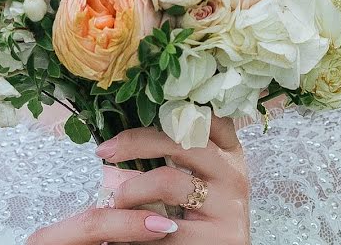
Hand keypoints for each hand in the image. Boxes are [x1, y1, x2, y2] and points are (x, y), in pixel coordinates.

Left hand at [110, 114, 250, 243]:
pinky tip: (123, 233)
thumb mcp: (203, 178)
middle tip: (106, 151)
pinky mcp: (220, 238)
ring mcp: (229, 205)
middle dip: (135, 142)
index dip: (169, 108)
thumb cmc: (204, 216)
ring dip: (129, 192)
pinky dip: (135, 230)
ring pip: (167, 182)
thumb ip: (183, 151)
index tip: (134, 112)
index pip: (204, 115)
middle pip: (180, 140)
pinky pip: (164, 228)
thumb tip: (132, 128)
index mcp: (229, 151)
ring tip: (115, 203)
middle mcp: (234, 172)